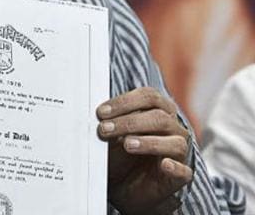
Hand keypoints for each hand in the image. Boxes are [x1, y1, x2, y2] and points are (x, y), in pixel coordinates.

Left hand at [97, 87, 192, 214]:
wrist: (123, 185)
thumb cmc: (121, 153)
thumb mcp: (112, 135)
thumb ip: (110, 122)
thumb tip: (99, 113)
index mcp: (158, 110)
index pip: (149, 97)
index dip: (125, 102)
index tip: (102, 112)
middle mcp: (173, 128)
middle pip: (159, 117)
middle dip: (129, 122)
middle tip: (105, 129)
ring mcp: (179, 152)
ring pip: (175, 142)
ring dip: (149, 142)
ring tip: (127, 144)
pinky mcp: (180, 176)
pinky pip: (184, 171)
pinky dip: (175, 167)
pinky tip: (164, 164)